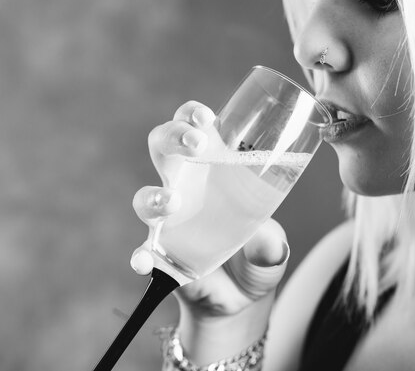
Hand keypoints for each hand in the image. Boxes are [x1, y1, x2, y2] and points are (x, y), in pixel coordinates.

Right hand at [130, 101, 289, 315]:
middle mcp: (185, 187)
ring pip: (145, 196)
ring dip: (154, 195)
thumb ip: (272, 245)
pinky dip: (141, 256)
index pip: (194, 129)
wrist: (242, 299)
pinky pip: (143, 252)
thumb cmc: (256, 256)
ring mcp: (169, 221)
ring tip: (173, 201)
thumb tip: (267, 244)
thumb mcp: (273, 248)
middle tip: (196, 144)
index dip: (192, 115)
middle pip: (163, 147)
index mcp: (212, 170)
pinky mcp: (161, 255)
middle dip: (173, 136)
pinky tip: (145, 262)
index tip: (206, 116)